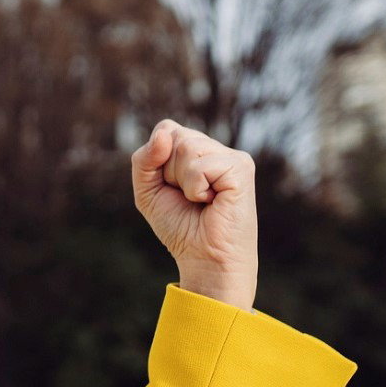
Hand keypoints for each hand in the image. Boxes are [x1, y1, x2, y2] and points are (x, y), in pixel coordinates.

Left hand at [130, 120, 258, 284]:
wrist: (204, 258)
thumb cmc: (180, 226)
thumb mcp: (148, 191)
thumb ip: (144, 159)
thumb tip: (164, 134)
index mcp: (197, 150)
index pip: (166, 129)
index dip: (157, 160)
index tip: (170, 187)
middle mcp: (216, 149)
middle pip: (174, 137)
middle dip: (168, 173)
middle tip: (187, 197)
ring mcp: (232, 156)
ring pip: (186, 148)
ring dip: (182, 182)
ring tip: (200, 199)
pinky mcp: (241, 167)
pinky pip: (199, 167)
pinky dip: (195, 189)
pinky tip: (212, 201)